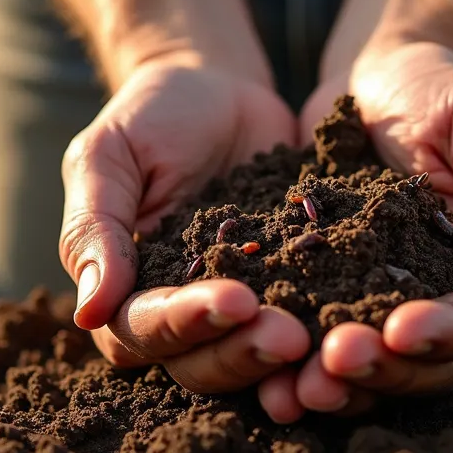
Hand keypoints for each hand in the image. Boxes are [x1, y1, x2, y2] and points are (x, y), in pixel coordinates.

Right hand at [60, 53, 311, 392]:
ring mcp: (244, 309)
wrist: (220, 87)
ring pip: (256, 360)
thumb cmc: (150, 118)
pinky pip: (313, 323)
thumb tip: (88, 313)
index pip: (144, 332)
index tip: (234, 301)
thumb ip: (94, 229)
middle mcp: (184, 317)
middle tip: (291, 336)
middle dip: (244, 352)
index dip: (185, 325)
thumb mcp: (108, 156)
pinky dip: (332, 333)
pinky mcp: (296, 292)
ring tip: (325, 342)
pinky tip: (363, 324)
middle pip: (203, 364)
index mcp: (128, 294)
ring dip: (286, 360)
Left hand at [257, 41, 452, 421]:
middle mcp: (451, 300)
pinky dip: (295, 361)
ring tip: (297, 387)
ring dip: (341, 383)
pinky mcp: (336, 299)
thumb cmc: (439, 89)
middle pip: (430, 363)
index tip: (401, 329)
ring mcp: (389, 304)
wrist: (370, 77)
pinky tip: (263, 369)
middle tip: (336, 361)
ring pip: (376, 367)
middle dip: (386, 368)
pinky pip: (318, 341)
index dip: (447, 332)